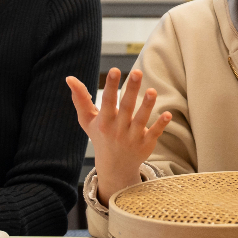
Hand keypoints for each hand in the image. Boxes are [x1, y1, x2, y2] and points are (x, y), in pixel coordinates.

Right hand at [69, 68, 170, 203]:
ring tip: (152, 91)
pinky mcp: (146, 144)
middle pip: (126, 107)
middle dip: (131, 90)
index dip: (111, 86)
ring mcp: (133, 137)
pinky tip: (168, 114)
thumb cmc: (101, 136)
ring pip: (141, 119)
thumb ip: (81, 99)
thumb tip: (69, 78)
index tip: (115, 70)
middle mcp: (118, 129)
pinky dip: (161, 124)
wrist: (114, 167)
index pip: (108, 101)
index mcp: (104, 121)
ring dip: (147, 105)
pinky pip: (154, 133)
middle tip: (138, 72)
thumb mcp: (88, 121)